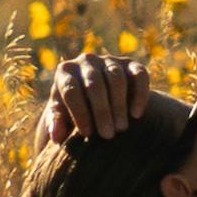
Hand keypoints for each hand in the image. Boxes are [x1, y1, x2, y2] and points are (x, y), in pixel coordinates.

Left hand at [34, 50, 160, 165]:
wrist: (96, 98)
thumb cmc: (74, 110)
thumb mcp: (62, 117)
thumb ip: (56, 124)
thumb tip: (56, 136)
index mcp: (65, 72)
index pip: (71, 90)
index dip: (79, 112)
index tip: (87, 134)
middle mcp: (86, 60)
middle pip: (94, 84)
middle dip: (102, 111)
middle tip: (107, 135)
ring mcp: (110, 60)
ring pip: (116, 79)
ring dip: (119, 105)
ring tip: (121, 129)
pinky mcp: (131, 64)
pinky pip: (139, 75)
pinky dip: (140, 94)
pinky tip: (136, 115)